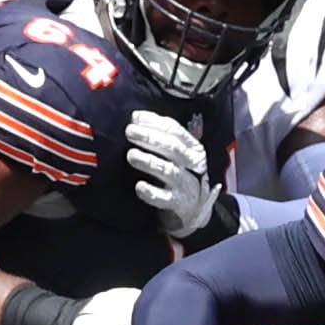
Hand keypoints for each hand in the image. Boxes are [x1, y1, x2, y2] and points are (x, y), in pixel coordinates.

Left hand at [126, 111, 220, 238]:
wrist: (194, 207)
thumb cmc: (179, 172)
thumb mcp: (176, 152)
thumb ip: (160, 133)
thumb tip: (136, 116)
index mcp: (193, 148)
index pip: (174, 130)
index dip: (154, 122)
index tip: (134, 118)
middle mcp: (193, 165)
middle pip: (173, 148)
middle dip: (150, 138)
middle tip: (129, 132)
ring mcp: (187, 185)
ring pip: (169, 171)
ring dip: (149, 162)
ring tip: (132, 155)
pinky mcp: (179, 203)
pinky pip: (164, 198)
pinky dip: (151, 193)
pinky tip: (139, 187)